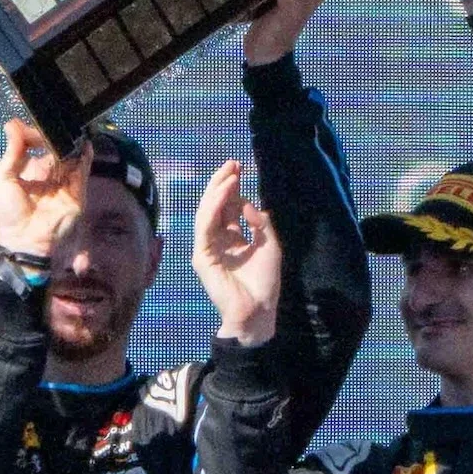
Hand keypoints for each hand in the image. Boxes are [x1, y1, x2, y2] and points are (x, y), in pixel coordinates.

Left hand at [0, 121, 91, 258]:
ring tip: (67, 132)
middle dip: (54, 137)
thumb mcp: (2, 178)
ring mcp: (63, 183)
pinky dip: (84, 156)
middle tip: (52, 128)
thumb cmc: (9, 212)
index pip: (35, 145)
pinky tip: (83, 143)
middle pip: (55, 149)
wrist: (25, 241)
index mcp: (28, 171)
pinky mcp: (76, 192)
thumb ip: (11, 151)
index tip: (32, 130)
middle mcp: (48, 175)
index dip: (34, 134)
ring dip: (70, 144)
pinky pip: (82, 170)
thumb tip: (12, 124)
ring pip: (71, 157)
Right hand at [191, 159, 279, 345]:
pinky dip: (213, 207)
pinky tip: (224, 192)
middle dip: (223, 183)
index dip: (233, 188)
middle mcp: (217, 240)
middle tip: (233, 163)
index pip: (227, 207)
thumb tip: (248, 204)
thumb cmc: (264, 282)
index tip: (240, 168)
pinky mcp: (202, 256)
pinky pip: (205, 226)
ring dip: (217, 190)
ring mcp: (207, 248)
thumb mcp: (270, 246)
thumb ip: (260, 224)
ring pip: (206, 212)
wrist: (258, 310)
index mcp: (232, 238)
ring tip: (229, 173)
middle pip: (215, 205)